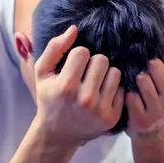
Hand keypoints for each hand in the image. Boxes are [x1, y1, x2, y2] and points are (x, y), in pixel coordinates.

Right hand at [33, 25, 124, 144]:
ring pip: (115, 72)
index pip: (82, 52)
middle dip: (93, 63)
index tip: (72, 67)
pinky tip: (101, 95)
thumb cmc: (49, 98)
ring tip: (93, 83)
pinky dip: (112, 89)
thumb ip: (54, 47)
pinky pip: (121, 89)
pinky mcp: (112, 117)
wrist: (57, 134)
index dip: (77, 56)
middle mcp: (85, 99)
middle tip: (84, 75)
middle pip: (102, 59)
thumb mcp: (42, 73)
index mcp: (66, 87)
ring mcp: (100, 110)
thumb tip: (74, 29)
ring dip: (105, 74)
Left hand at [125, 30, 163, 138]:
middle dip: (148, 68)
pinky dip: (129, 94)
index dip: (161, 57)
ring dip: (137, 80)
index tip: (158, 65)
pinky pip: (130, 95)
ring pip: (141, 78)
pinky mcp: (141, 120)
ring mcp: (158, 112)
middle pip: (154, 65)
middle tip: (147, 76)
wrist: (155, 135)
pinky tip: (132, 98)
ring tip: (140, 87)